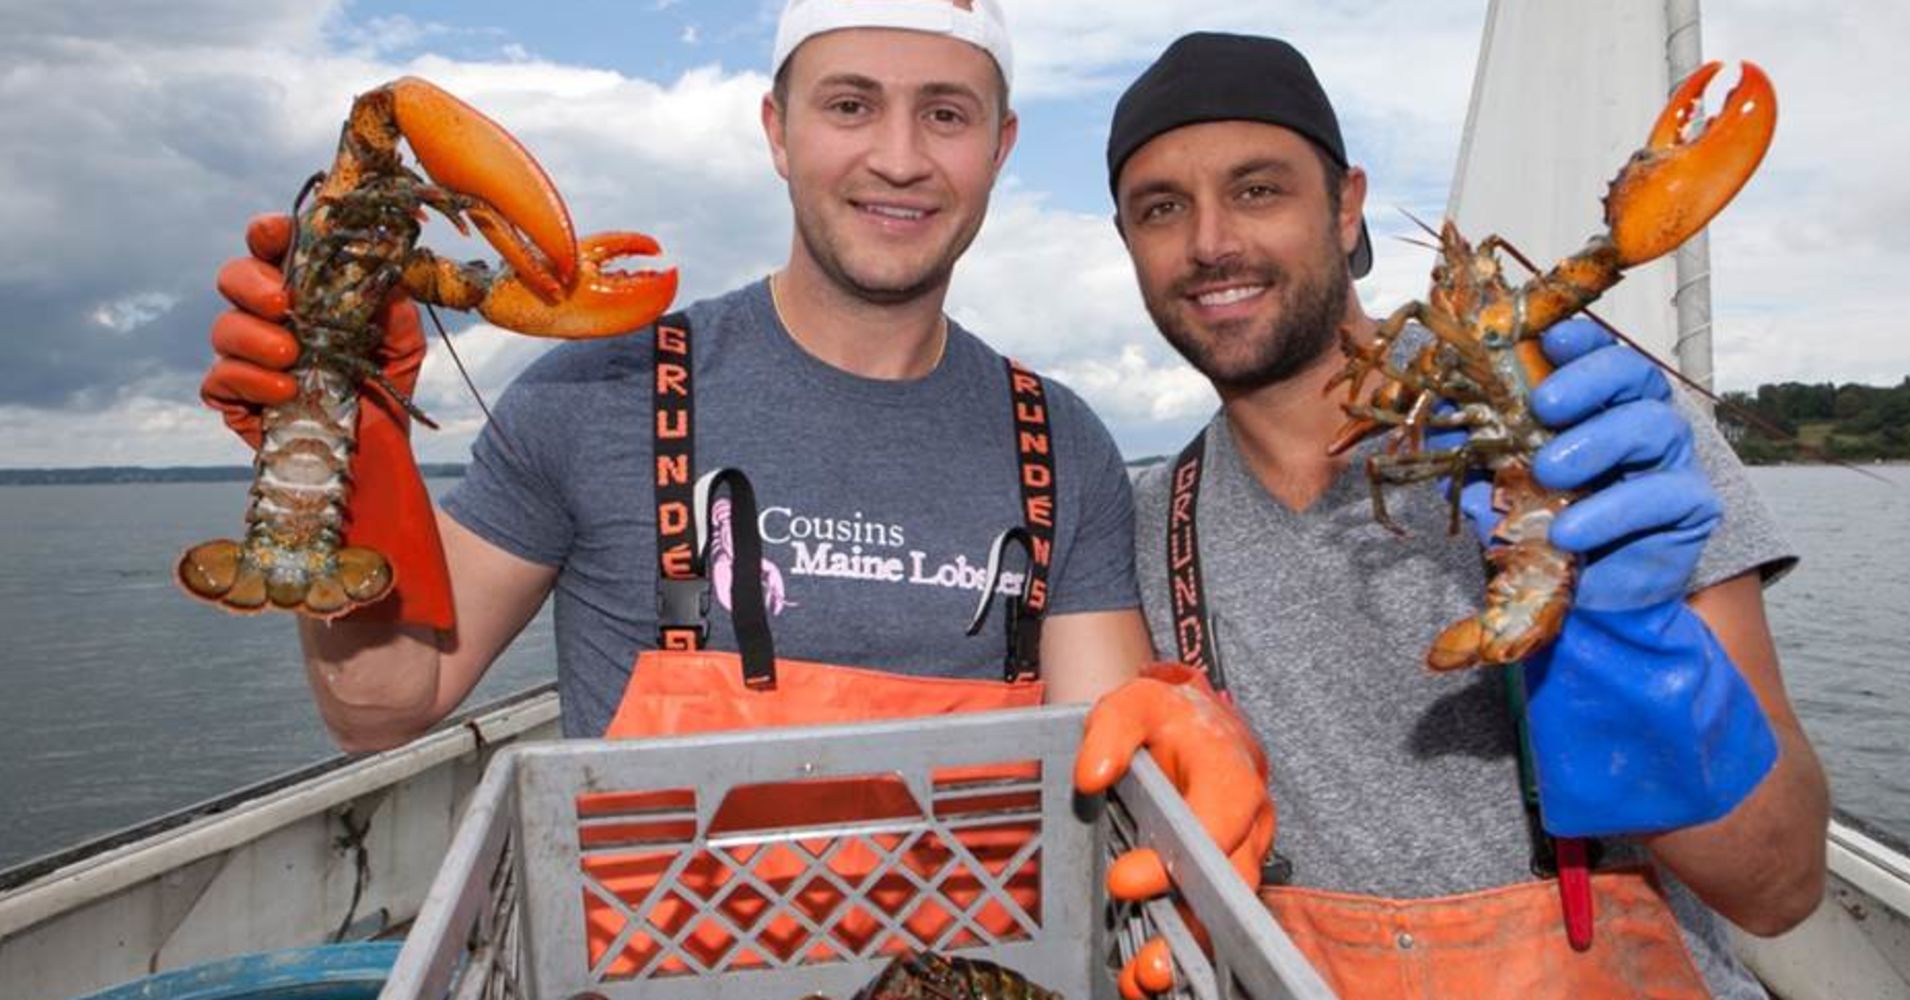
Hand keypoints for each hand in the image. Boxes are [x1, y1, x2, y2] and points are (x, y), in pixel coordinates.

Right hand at [203, 215, 426, 447]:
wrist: (375, 451)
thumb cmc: (381, 387)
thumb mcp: (401, 341)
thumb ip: (392, 304)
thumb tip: (381, 269)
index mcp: (303, 291)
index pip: (273, 248)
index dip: (268, 233)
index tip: (275, 235)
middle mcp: (268, 317)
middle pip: (233, 277)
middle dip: (252, 284)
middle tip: (283, 305)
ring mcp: (246, 355)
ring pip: (224, 327)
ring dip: (256, 338)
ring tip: (293, 357)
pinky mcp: (234, 395)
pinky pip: (220, 378)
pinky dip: (251, 380)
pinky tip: (285, 391)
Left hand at [1075, 664, 1274, 996]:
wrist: (1195, 725)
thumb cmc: (1168, 718)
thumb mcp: (1134, 702)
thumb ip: (1111, 731)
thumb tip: (1091, 776)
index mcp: (1232, 775)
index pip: (1217, 823)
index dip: (1177, 859)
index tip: (1123, 880)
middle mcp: (1249, 822)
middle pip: (1232, 883)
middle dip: (1191, 923)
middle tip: (1147, 961)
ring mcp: (1242, 854)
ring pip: (1226, 911)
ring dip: (1189, 950)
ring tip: (1145, 979)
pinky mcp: (1226, 875)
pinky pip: (1212, 915)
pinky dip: (1183, 948)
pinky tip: (1143, 975)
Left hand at [1509, 321, 1774, 835]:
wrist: (1583, 595)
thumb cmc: (1543, 521)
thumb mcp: (1504, 480)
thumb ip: (1484, 449)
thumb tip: (1440, 424)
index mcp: (1601, 403)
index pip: (1601, 355)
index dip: (1579, 342)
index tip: (1547, 338)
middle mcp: (1643, 422)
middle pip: (1634, 381)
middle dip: (1588, 387)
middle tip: (1542, 409)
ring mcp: (1671, 464)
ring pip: (1653, 431)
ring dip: (1598, 447)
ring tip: (1550, 477)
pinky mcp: (1688, 513)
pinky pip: (1664, 500)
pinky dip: (1613, 516)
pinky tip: (1571, 535)